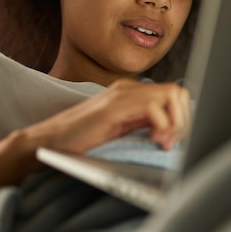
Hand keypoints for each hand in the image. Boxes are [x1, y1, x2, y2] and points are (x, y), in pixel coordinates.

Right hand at [28, 78, 191, 152]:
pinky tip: (152, 139)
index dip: (183, 118)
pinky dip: (161, 125)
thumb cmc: (82, 142)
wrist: (47, 143)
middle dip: (183, 121)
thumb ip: (146, 126)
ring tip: (161, 141)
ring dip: (175, 122)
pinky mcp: (113, 106)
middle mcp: (129, 88)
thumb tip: (175, 132)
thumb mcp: (122, 131)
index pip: (176, 94)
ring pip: (172, 95)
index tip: (172, 141)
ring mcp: (121, 94)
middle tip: (168, 143)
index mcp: (133, 93)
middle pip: (179, 92)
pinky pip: (153, 107)